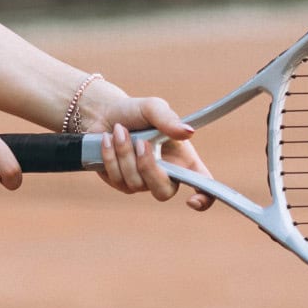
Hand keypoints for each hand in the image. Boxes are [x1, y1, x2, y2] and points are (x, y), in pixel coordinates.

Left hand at [85, 95, 214, 210]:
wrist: (104, 113)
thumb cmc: (135, 111)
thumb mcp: (153, 108)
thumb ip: (169, 120)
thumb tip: (188, 132)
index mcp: (183, 159)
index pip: (202, 184)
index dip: (204, 198)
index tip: (191, 200)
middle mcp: (165, 175)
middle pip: (163, 192)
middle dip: (149, 168)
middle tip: (141, 142)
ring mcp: (142, 183)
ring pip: (135, 183)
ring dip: (125, 153)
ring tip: (119, 130)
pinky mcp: (121, 184)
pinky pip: (117, 179)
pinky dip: (111, 156)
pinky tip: (107, 138)